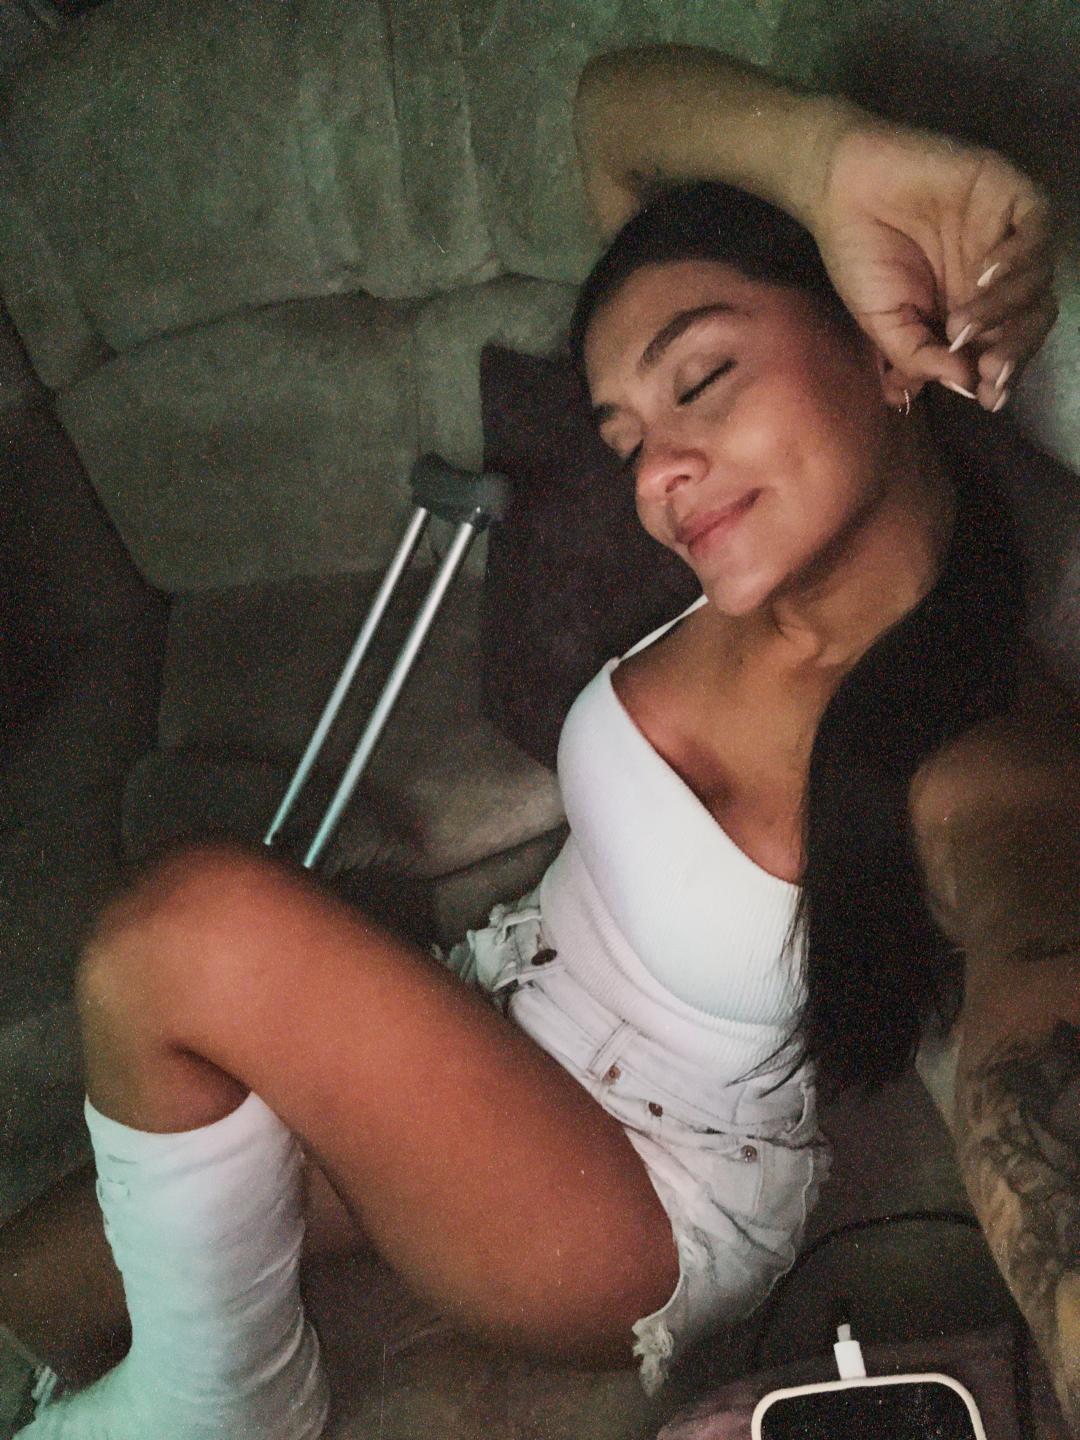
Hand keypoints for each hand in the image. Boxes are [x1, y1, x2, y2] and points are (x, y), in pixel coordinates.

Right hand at [810, 117, 1059, 411]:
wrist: (842, 189)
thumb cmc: (860, 256)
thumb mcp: (884, 325)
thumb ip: (921, 356)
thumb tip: (966, 385)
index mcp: (968, 311)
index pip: (1003, 348)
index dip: (1003, 376)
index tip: (988, 398)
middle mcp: (993, 278)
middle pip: (1030, 320)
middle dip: (1014, 352)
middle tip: (988, 370)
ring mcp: (1004, 236)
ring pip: (1037, 282)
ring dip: (1004, 312)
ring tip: (960, 324)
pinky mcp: (1009, 195)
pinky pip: (1036, 231)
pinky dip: (1019, 258)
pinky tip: (984, 272)